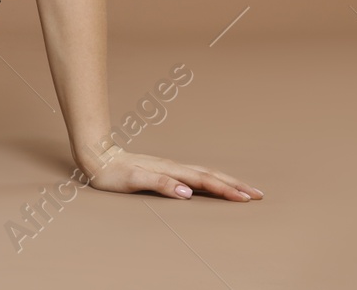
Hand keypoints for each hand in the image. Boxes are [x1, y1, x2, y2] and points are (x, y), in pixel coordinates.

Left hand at [83, 146, 263, 201]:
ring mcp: (170, 167)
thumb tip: (187, 192)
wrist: (97, 157)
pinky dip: (212, 179)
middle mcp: (173, 166)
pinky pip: (196, 175)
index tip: (246, 198)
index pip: (204, 181)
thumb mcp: (133, 180)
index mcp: (170, 170)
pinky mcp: (166, 170)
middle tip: (259, 194)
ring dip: (227, 181)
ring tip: (245, 189)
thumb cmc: (112, 173)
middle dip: (235, 185)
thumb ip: (160, 184)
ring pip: (205, 174)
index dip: (226, 190)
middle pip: (211, 175)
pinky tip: (215, 184)